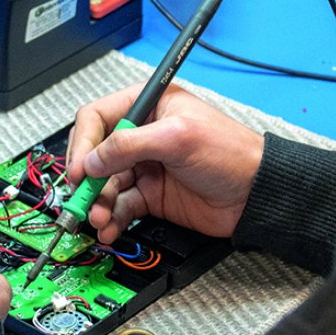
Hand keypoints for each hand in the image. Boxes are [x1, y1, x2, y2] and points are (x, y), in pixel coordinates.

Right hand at [68, 83, 263, 243]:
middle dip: (87, 179)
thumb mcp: (177, 137)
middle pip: (96, 155)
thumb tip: (92, 160)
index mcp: (148, 106)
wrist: (255, 194)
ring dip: (98, 203)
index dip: (84, 143)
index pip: (98, 118)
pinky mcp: (151, 195)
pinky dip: (111, 218)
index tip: (80, 169)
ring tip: (100, 219)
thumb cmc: (231, 153)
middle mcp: (142, 135)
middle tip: (82, 199)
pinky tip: (110, 227)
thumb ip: (129, 144)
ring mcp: (145, 167)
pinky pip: (120, 206)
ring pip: (105, 184)